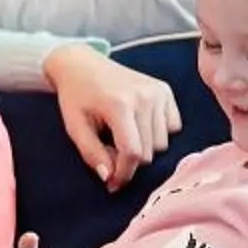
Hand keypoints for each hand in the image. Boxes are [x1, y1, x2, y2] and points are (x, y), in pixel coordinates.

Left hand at [45, 43, 181, 190]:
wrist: (82, 65)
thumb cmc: (76, 97)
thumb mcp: (75, 127)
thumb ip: (92, 154)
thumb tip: (110, 178)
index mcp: (119, 105)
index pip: (132, 153)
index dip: (123, 174)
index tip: (112, 183)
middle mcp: (144, 97)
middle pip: (149, 152)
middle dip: (129, 160)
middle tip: (109, 150)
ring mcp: (158, 92)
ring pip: (162, 144)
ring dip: (144, 147)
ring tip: (122, 134)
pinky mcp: (165, 91)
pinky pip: (173, 127)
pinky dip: (157, 132)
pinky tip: (138, 124)